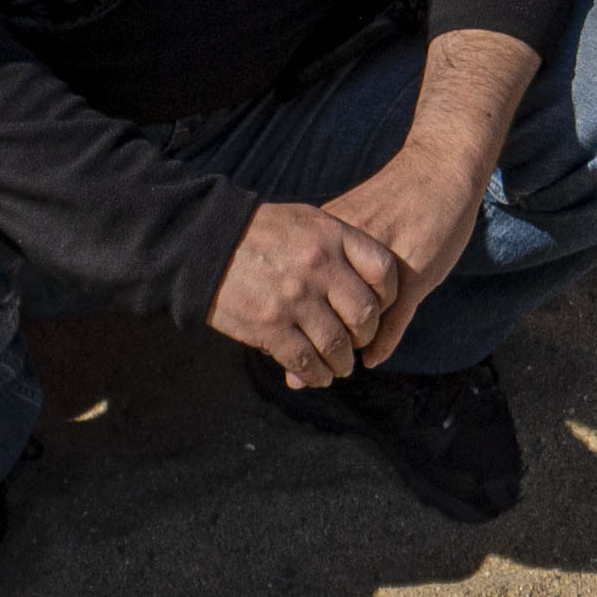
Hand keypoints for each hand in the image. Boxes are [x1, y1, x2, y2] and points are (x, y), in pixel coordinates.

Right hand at [210, 198, 413, 388]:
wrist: (207, 244)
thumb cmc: (262, 231)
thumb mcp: (308, 219)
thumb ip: (340, 243)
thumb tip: (370, 276)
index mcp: (332, 236)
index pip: (382, 269)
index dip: (389, 295)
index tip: (380, 308)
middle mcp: (318, 267)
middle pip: (364, 314)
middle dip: (366, 336)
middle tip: (359, 343)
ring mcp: (294, 299)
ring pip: (337, 345)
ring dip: (343, 362)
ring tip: (340, 366)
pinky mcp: (269, 327)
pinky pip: (305, 362)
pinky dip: (317, 375)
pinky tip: (319, 376)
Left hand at [316, 147, 489, 357]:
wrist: (440, 168)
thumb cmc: (393, 197)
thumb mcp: (352, 219)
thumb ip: (326, 257)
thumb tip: (300, 286)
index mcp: (332, 236)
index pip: (304, 289)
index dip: (297, 318)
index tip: (291, 338)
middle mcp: (352, 252)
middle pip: (326, 308)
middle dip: (318, 338)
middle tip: (315, 361)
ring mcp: (385, 265)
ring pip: (359, 319)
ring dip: (350, 343)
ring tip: (342, 360)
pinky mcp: (416, 275)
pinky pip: (394, 320)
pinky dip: (382, 343)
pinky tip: (373, 357)